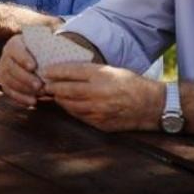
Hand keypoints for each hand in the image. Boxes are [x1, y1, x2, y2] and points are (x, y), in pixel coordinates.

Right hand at [0, 35, 43, 106]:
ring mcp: (3, 71)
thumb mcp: (45, 43)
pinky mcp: (5, 84)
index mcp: (14, 44)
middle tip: (39, 85)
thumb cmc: (44, 50)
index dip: (23, 58)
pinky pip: (10, 92)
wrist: (37, 59)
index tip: (33, 67)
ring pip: (9, 81)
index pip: (15, 50)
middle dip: (25, 78)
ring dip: (24, 89)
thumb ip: (50, 43)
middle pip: (11, 68)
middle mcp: (6, 57)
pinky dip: (21, 98)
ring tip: (40, 94)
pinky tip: (33, 102)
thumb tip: (60, 46)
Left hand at [43, 63, 163, 132]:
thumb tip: (66, 71)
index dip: (55, 71)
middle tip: (43, 84)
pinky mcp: (99, 123)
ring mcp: (98, 110)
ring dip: (59, 100)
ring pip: (69, 105)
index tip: (45, 71)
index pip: (71, 71)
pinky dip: (71, 109)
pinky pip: (78, 116)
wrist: (150, 106)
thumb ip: (90, 72)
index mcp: (102, 76)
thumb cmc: (131, 84)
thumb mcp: (112, 70)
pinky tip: (68, 105)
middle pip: (66, 90)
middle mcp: (98, 93)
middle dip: (52, 87)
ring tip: (53, 94)